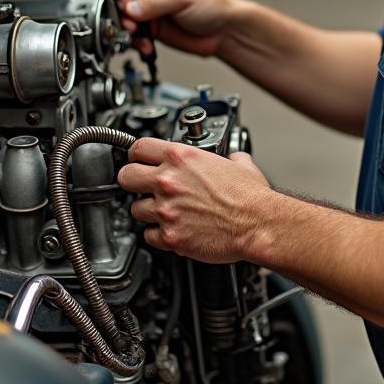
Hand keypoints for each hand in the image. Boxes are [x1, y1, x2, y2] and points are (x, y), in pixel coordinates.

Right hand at [109, 0, 241, 57]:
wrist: (226, 31)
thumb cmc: (214, 5)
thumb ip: (154, 4)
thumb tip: (130, 8)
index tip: (124, 2)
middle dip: (122, 13)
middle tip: (131, 24)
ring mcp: (151, 11)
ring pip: (125, 20)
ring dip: (129, 31)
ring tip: (140, 37)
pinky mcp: (154, 29)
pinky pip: (136, 36)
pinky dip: (137, 43)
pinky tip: (147, 45)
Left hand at [117, 139, 272, 262]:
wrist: (258, 224)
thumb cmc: (251, 197)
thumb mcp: (240, 164)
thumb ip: (228, 157)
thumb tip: (232, 158)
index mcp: (181, 158)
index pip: (139, 148)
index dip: (137, 154)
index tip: (139, 160)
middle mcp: (169, 181)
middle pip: (125, 176)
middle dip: (132, 180)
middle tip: (141, 185)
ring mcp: (167, 210)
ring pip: (135, 209)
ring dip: (147, 210)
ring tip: (163, 211)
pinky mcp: (170, 236)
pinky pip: (149, 235)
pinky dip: (157, 234)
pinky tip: (171, 229)